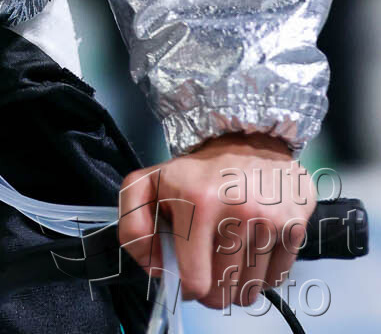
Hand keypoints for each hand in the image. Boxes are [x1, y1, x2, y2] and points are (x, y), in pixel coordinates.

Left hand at [118, 132, 315, 308]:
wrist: (246, 134)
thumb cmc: (195, 169)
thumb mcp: (148, 184)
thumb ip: (133, 227)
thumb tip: (155, 268)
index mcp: (197, 202)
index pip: (195, 282)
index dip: (186, 286)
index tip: (186, 272)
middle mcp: (239, 211)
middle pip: (224, 294)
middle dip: (211, 287)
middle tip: (207, 264)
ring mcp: (271, 219)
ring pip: (250, 291)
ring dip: (237, 282)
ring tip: (229, 251)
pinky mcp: (295, 225)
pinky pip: (276, 279)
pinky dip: (262, 274)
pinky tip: (251, 246)